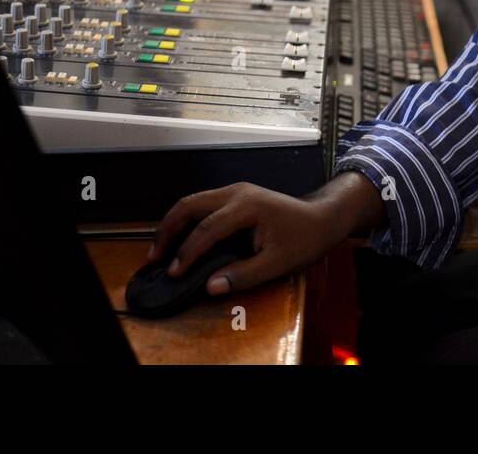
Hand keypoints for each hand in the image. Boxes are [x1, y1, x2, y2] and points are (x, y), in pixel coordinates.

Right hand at [147, 173, 383, 295]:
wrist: (323, 218)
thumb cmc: (305, 238)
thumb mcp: (278, 263)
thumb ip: (244, 275)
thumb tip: (211, 286)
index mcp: (247, 206)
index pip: (207, 229)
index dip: (188, 252)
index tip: (174, 272)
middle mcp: (236, 193)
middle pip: (190, 205)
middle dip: (168, 230)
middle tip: (155, 257)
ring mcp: (235, 191)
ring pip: (193, 201)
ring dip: (174, 223)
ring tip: (161, 250)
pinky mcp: (236, 196)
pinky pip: (203, 204)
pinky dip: (187, 220)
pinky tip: (181, 239)